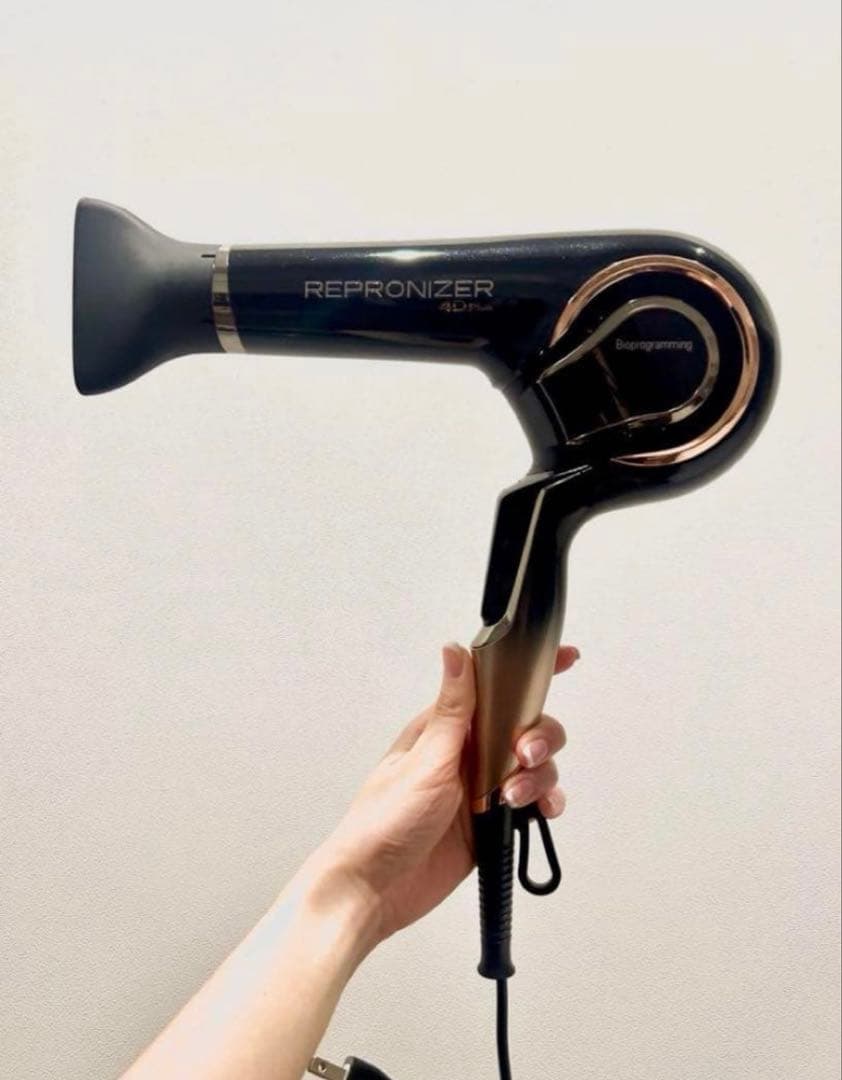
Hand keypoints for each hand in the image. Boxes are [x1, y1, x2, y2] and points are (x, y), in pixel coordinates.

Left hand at [308, 642, 578, 947]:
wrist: (375, 889)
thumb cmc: (382, 823)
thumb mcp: (424, 761)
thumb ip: (452, 710)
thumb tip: (456, 651)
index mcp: (447, 728)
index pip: (493, 688)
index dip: (529, 673)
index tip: (566, 658)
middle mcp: (468, 753)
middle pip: (526, 727)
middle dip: (539, 737)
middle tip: (525, 755)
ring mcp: (482, 788)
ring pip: (535, 766)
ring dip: (539, 776)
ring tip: (513, 797)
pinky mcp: (493, 822)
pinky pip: (534, 804)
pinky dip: (545, 804)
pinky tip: (538, 812)